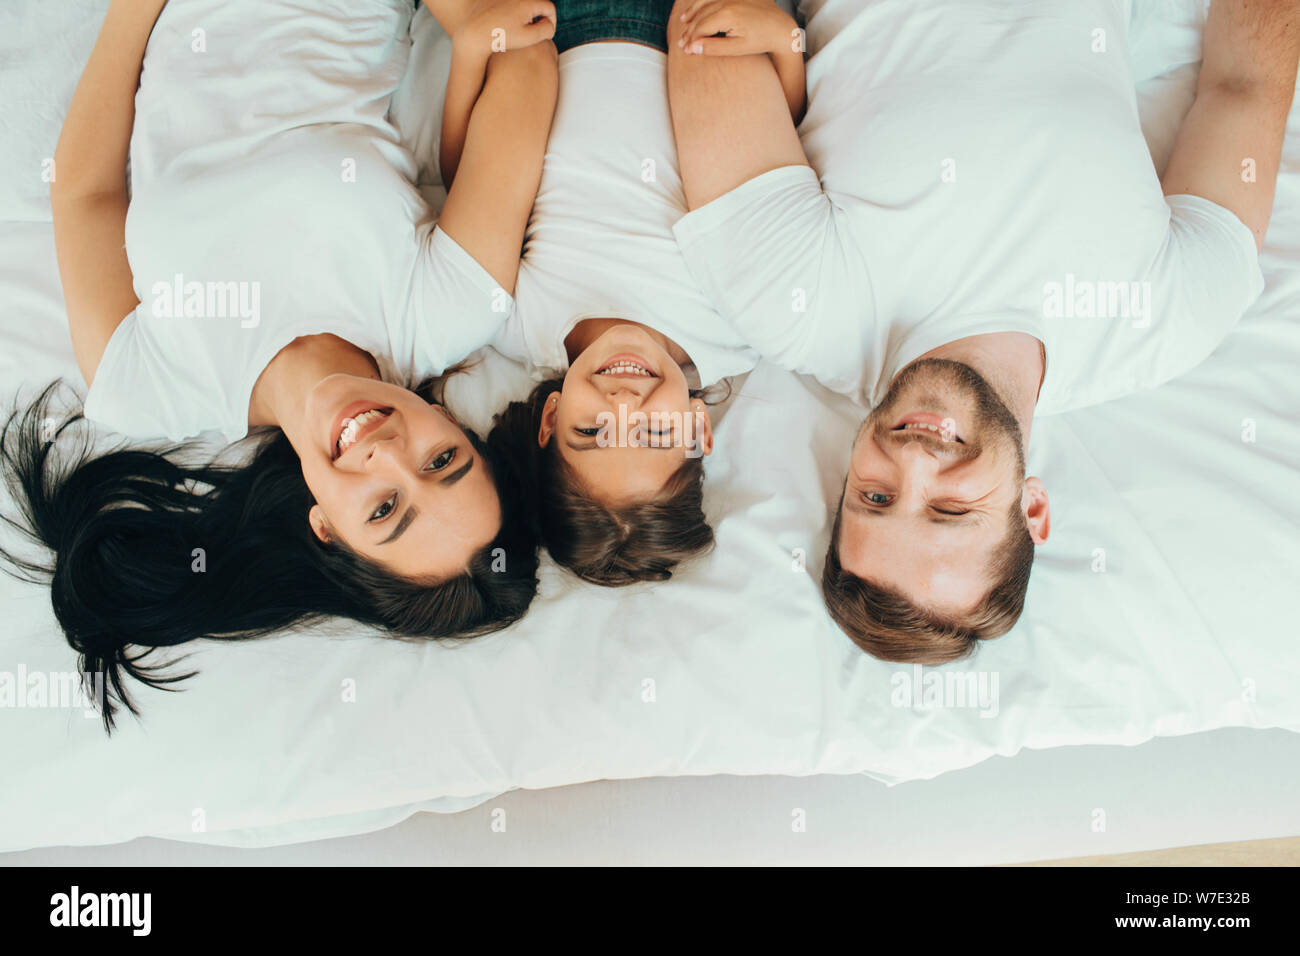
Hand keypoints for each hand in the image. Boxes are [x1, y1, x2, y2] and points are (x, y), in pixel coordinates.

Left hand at [454, 0, 555, 57]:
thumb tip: (550, 23)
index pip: (549, 8)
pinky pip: (512, 4)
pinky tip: (507, 24)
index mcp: (528, 1)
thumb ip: (546, 30)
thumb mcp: (528, 38)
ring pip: (525, 4)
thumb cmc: (500, 37)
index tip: (546, 33)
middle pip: (537, 4)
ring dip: (526, 15)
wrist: (474, 33)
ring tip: (518, 30)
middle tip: (532, 33)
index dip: (551, 22)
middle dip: (539, 17)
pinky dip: (513, 12)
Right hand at [676, 0, 798, 56]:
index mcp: (727, 15)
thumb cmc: (761, 40)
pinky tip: (698, 7)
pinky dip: (704, 1)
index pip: (701, 27)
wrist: (781, 27)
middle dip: (690, 29)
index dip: (691, 39)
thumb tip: (692, 47)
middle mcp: (728, 1)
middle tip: (681, 42)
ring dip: (693, 11)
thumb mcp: (737, 48)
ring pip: (705, 1)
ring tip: (683, 21)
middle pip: (701, 14)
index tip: (684, 49)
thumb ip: (713, 48)